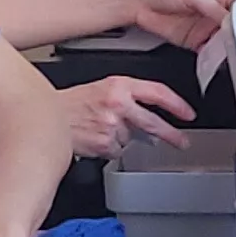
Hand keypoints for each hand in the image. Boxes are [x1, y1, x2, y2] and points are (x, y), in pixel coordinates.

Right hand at [61, 76, 191, 158]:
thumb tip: (148, 115)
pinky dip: (110, 148)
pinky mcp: (104, 144)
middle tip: (182, 142)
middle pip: (153, 122)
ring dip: (122, 138)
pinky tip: (96, 139)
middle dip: (172, 135)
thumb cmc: (72, 103)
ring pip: (131, 139)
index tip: (188, 113)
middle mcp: (117, 104)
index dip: (177, 104)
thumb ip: (126, 98)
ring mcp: (111, 125)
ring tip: (101, 130)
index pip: (157, 92)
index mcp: (119, 85)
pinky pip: (117, 151)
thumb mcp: (101, 88)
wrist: (47, 116)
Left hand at [117, 0, 235, 49]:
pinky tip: (214, 58)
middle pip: (234, 27)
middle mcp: (215, 11)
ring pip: (224, 41)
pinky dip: (213, 57)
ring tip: (227, 52)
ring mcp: (206, 27)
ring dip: (226, 48)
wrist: (139, 0)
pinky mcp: (196, 41)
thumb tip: (230, 18)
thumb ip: (212, 7)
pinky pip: (209, 52)